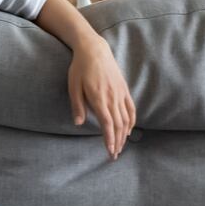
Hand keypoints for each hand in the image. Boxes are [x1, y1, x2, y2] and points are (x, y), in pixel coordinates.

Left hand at [67, 39, 135, 160]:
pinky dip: (131, 121)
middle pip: (118, 125)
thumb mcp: (73, 86)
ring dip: (124, 135)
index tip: (110, 152)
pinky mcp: (124, 89)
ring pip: (126, 119)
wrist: (94, 50)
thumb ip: (77, 105)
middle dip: (117, 142)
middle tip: (114, 155)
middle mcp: (112, 97)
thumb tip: (78, 123)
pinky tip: (129, 130)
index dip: (110, 139)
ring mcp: (120, 93)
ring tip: (120, 146)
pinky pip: (131, 108)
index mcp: (99, 98)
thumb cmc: (79, 68)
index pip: (107, 124)